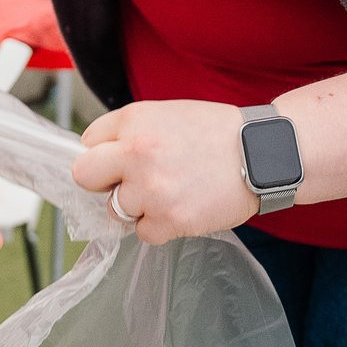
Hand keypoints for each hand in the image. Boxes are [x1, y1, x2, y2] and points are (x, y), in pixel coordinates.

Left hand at [72, 100, 257, 244]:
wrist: (261, 154)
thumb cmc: (215, 132)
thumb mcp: (166, 113)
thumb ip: (129, 131)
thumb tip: (96, 155)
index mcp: (134, 120)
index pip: (88, 142)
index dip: (104, 154)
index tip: (117, 160)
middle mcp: (136, 153)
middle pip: (85, 176)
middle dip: (101, 182)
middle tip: (126, 183)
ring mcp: (151, 189)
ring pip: (116, 210)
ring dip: (137, 207)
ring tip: (169, 192)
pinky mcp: (170, 220)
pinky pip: (144, 233)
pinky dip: (159, 226)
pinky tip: (182, 207)